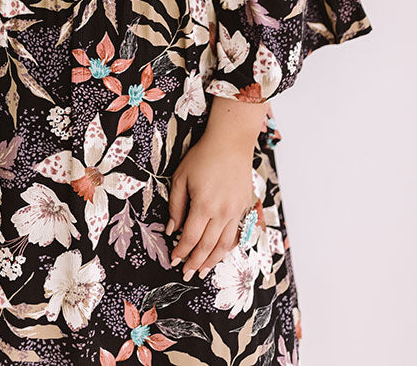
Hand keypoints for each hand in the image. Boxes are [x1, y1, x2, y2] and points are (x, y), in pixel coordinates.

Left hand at [165, 131, 254, 280]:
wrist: (231, 142)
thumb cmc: (202, 157)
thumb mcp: (181, 177)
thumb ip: (176, 206)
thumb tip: (172, 230)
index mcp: (203, 205)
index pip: (190, 238)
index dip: (180, 252)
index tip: (174, 260)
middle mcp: (222, 212)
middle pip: (207, 246)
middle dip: (195, 263)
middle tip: (187, 274)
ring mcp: (236, 211)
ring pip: (224, 245)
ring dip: (213, 260)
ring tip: (203, 271)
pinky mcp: (244, 207)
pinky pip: (236, 234)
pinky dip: (228, 248)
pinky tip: (221, 253)